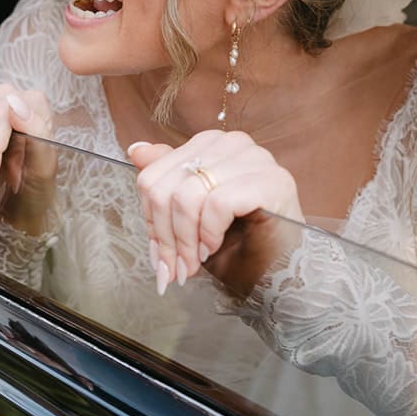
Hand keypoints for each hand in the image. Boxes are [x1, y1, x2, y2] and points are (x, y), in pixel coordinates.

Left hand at [128, 130, 302, 295]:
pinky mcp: (271, 181)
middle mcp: (233, 143)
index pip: (155, 174)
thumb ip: (166, 183)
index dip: (152, 220)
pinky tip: (216, 247)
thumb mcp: (191, 216)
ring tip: (195, 263)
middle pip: (166, 187)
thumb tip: (136, 151)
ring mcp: (256, 159)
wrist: (280, 272)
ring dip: (186, 241)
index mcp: (211, 144)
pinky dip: (210, 233)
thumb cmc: (240, 244)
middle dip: (166, 237)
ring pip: (188, 196)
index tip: (161, 254)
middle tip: (173, 269)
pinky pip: (217, 204)